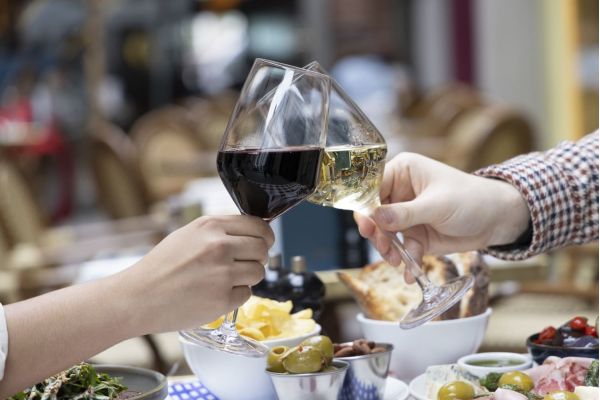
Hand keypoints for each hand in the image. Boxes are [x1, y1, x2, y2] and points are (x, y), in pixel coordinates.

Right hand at [118, 215, 273, 334]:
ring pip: (259, 272)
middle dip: (258, 257)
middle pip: (263, 249)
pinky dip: (236, 296)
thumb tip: (253, 233)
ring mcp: (222, 273)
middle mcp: (219, 246)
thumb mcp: (189, 235)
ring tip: (226, 280)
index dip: (265, 236)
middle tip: (245, 264)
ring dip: (248, 277)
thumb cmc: (161, 266)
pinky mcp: (222, 299)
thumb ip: (220, 231)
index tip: (263, 242)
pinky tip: (216, 294)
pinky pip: (247, 294)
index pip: (258, 225)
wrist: (138, 297)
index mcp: (210, 226)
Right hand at [355, 153, 528, 280]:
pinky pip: (402, 249)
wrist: (497, 220)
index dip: (366, 205)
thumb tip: (376, 217)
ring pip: (384, 234)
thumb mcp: (436, 205)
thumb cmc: (471, 199)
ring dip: (388, 249)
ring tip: (397, 261)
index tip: (366, 224)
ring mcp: (406, 215)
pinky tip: (409, 273)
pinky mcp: (415, 235)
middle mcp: (400, 192)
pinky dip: (405, 261)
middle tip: (382, 246)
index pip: (372, 186)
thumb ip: (405, 213)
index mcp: (403, 172)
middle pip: (374, 213)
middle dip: (377, 232)